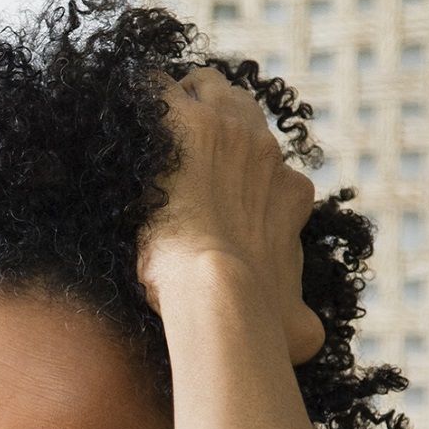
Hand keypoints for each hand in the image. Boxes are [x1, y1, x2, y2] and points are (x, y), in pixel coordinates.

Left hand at [136, 66, 324, 365]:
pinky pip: (159, 89)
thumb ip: (300, 320)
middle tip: (176, 155)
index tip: (207, 195)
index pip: (265, 164)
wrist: (220, 293)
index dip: (235, 176)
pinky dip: (140, 101)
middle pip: (239, 114)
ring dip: (178, 106)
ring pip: (205, 88)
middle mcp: (266, 153)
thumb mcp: (296, 325)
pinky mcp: (187, 123)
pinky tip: (119, 125)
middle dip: (210, 127)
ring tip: (146, 132)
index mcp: (290, 193)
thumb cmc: (256, 319)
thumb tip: (310, 339)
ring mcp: (228, 131)